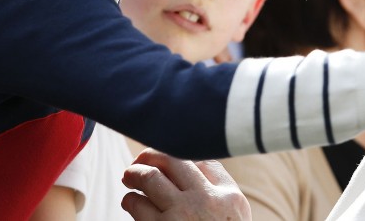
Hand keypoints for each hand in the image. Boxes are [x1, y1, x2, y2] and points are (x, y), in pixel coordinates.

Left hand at [121, 148, 250, 220]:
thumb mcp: (234, 211)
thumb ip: (218, 183)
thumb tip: (191, 157)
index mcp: (226, 195)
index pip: (193, 157)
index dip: (169, 151)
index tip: (159, 156)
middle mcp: (203, 202)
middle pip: (168, 161)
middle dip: (146, 157)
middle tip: (137, 164)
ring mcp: (180, 218)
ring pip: (148, 180)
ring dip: (134, 177)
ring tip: (130, 181)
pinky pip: (137, 206)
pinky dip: (130, 201)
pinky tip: (132, 203)